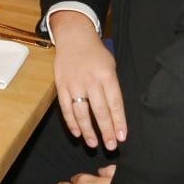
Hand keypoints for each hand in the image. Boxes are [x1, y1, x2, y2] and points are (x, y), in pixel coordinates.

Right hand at [51, 11, 126, 149]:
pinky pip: (66, 107)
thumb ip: (112, 87)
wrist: (74, 36)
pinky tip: (77, 133)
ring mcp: (74, 83)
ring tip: (93, 143)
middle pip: (99, 111)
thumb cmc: (96, 53)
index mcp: (107, 75)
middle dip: (106, 131)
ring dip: (88, 130)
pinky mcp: (61, 85)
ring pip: (81, 112)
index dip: (119, 122)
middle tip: (110, 146)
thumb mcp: (111, 65)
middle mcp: (91, 80)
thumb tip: (115, 114)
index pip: (115, 103)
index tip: (122, 137)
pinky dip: (70, 121)